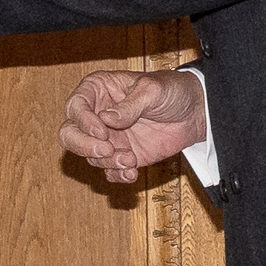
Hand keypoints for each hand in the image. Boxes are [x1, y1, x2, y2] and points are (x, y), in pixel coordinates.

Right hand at [59, 69, 208, 183]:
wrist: (196, 113)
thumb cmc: (172, 90)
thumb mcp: (152, 90)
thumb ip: (129, 105)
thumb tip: (106, 119)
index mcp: (98, 90)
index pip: (75, 107)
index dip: (83, 121)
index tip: (102, 132)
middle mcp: (97, 115)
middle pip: (70, 134)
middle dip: (83, 146)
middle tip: (106, 151)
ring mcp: (108, 137)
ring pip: (89, 156)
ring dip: (108, 162)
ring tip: (130, 159)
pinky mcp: (121, 155)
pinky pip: (108, 171)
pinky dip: (117, 175)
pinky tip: (132, 171)